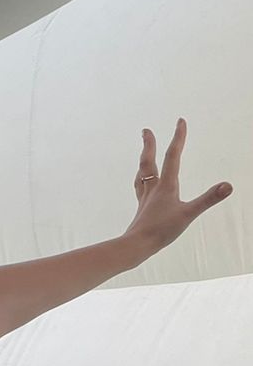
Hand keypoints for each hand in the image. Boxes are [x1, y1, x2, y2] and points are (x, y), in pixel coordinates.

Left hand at [123, 119, 232, 254]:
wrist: (137, 244)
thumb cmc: (162, 230)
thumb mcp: (189, 214)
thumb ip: (209, 199)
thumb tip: (228, 186)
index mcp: (166, 185)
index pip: (173, 156)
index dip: (178, 137)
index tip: (180, 121)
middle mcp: (153, 188)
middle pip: (148, 161)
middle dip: (148, 144)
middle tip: (145, 130)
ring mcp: (146, 198)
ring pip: (142, 174)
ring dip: (143, 160)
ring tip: (144, 154)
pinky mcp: (142, 208)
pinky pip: (140, 188)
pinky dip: (141, 181)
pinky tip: (142, 184)